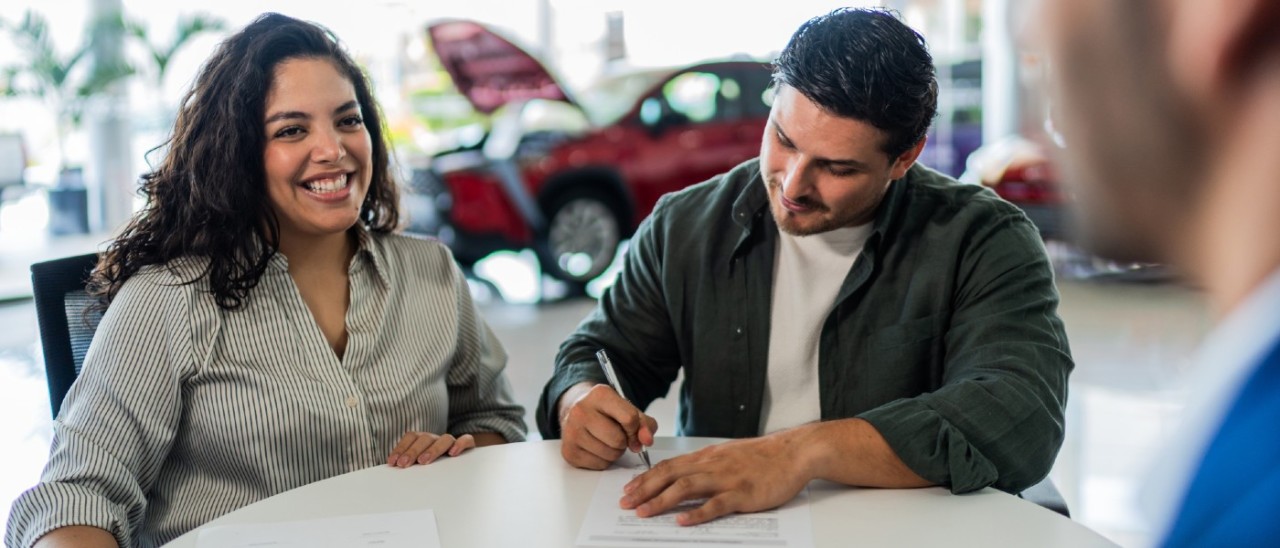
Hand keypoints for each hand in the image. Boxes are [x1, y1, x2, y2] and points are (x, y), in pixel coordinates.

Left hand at [386, 431, 475, 467]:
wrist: (460, 469)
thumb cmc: (433, 470)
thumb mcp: (418, 467)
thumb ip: (409, 466)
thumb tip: (393, 469)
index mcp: (423, 440)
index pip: (411, 437)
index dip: (401, 448)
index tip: (393, 462)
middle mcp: (437, 439)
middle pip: (425, 438)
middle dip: (413, 451)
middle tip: (404, 464)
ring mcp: (452, 442)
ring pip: (444, 439)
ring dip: (433, 450)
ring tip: (424, 462)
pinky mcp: (468, 446)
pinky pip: (466, 439)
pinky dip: (460, 444)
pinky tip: (453, 453)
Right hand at [558, 382, 657, 469]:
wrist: (577, 411)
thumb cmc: (605, 412)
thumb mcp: (628, 410)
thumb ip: (644, 424)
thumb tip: (646, 441)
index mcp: (600, 395)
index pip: (629, 419)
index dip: (636, 429)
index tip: (632, 429)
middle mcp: (581, 411)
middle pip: (618, 440)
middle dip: (623, 442)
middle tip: (617, 435)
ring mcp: (571, 431)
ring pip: (610, 454)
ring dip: (614, 452)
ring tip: (606, 441)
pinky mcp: (568, 451)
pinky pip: (599, 465)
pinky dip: (603, 460)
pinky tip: (596, 448)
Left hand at [618, 434, 811, 525]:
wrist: (794, 452)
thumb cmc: (763, 457)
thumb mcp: (729, 455)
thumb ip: (707, 465)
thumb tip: (684, 476)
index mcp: (708, 457)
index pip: (669, 466)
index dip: (646, 478)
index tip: (629, 490)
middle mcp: (712, 465)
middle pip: (671, 475)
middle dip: (645, 489)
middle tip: (626, 503)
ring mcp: (727, 479)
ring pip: (687, 487)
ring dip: (662, 500)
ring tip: (644, 513)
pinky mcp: (743, 493)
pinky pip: (717, 504)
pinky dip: (697, 513)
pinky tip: (683, 521)